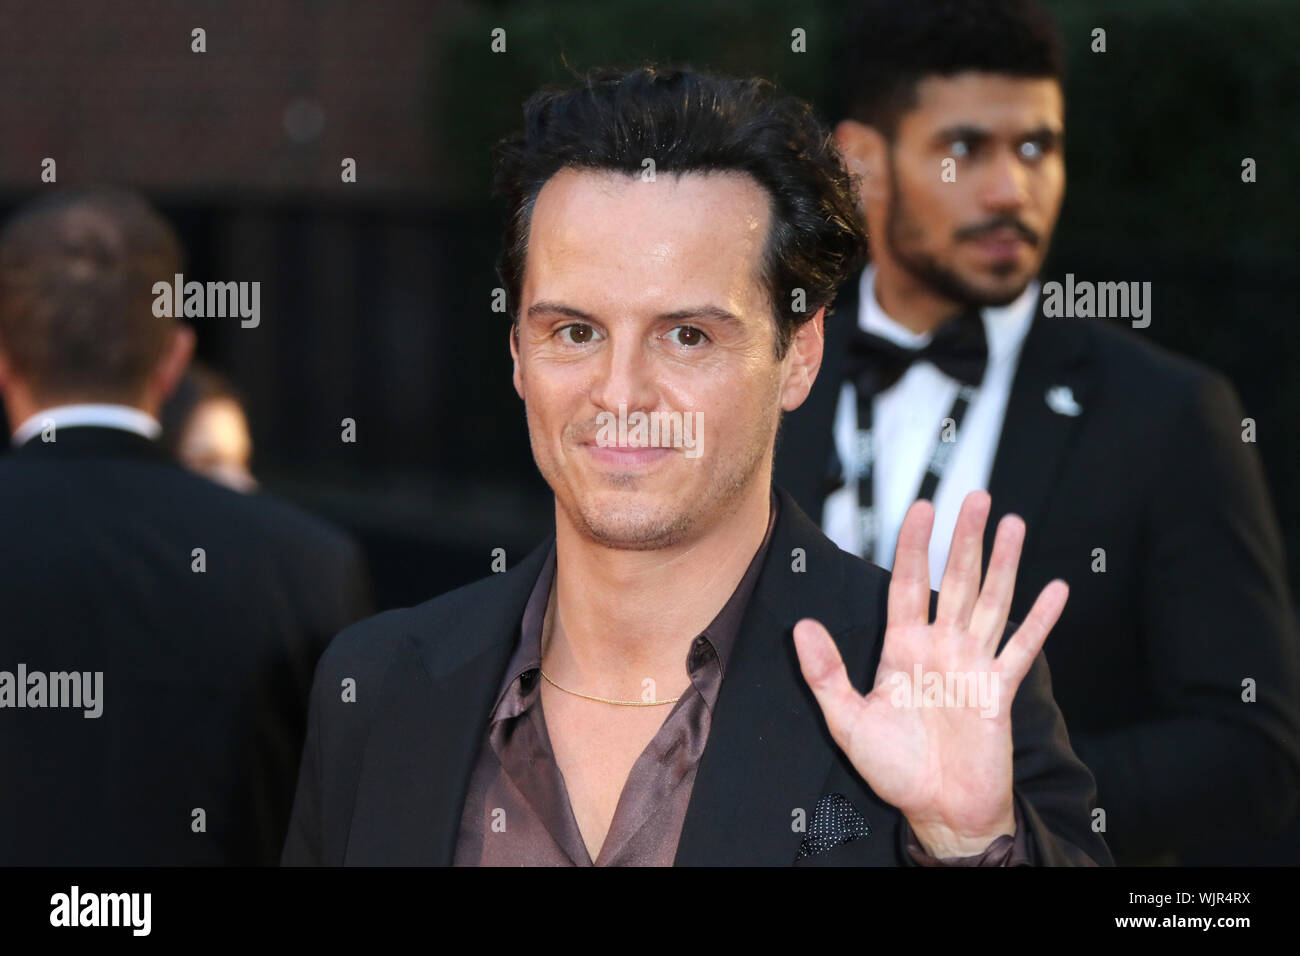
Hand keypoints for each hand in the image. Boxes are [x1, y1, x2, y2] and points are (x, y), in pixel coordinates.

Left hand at [793, 490, 1067, 857]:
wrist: (938, 810)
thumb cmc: (893, 769)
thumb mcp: (847, 720)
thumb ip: (825, 673)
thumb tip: (802, 626)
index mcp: (903, 648)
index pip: (908, 584)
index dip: (914, 546)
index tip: (920, 507)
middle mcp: (940, 647)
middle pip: (956, 580)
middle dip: (964, 538)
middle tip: (974, 495)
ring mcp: (973, 665)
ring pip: (992, 601)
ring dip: (1004, 563)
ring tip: (1013, 523)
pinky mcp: (1000, 690)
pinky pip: (1023, 648)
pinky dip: (1040, 619)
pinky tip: (1055, 588)